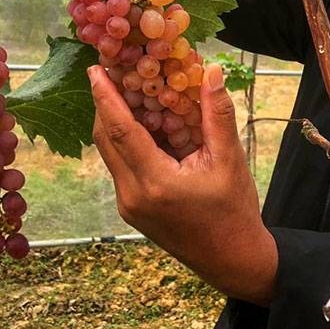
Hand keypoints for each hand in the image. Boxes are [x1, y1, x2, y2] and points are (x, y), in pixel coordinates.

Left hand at [89, 63, 278, 305]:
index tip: (95, 68)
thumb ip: (217, 114)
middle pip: (105, 138)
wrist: (232, 260)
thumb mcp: (230, 160)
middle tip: (111, 70)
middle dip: (104, 102)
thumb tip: (211, 71)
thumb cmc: (234, 211)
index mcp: (155, 183)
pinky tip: (143, 122)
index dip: (105, 96)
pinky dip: (125, 140)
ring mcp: (128, 204)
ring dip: (114, 120)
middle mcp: (133, 195)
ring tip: (126, 89)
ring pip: (109, 152)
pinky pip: (120, 165)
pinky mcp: (131, 208)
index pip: (120, 131)